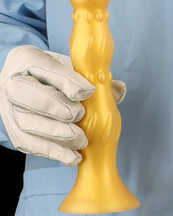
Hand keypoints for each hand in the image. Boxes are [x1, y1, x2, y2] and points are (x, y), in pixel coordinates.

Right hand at [0, 45, 126, 164]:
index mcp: (28, 59)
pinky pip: (30, 143)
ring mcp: (9, 108)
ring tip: (82, 140)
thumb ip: (94, 77)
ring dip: (57, 134)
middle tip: (80, 115)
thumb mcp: (72, 67)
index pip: (44, 67)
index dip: (67, 81)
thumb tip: (118, 89)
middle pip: (28, 94)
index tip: (89, 91)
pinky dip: (53, 152)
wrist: (30, 84)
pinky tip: (73, 156)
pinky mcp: (15, 131)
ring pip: (27, 123)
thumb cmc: (56, 74)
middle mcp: (12, 83)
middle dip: (57, 107)